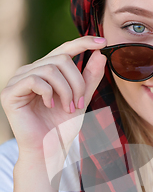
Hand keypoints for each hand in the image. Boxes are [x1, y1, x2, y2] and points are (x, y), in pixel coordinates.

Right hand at [0, 36, 106, 160]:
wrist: (49, 150)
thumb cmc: (62, 127)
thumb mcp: (81, 99)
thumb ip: (89, 77)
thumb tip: (101, 53)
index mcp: (44, 71)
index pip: (64, 49)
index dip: (83, 42)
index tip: (103, 41)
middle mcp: (30, 71)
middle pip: (61, 59)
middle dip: (77, 82)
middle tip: (80, 104)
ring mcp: (17, 81)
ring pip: (50, 69)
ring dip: (66, 91)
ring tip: (68, 108)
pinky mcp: (10, 93)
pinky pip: (35, 80)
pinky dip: (49, 93)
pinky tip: (50, 106)